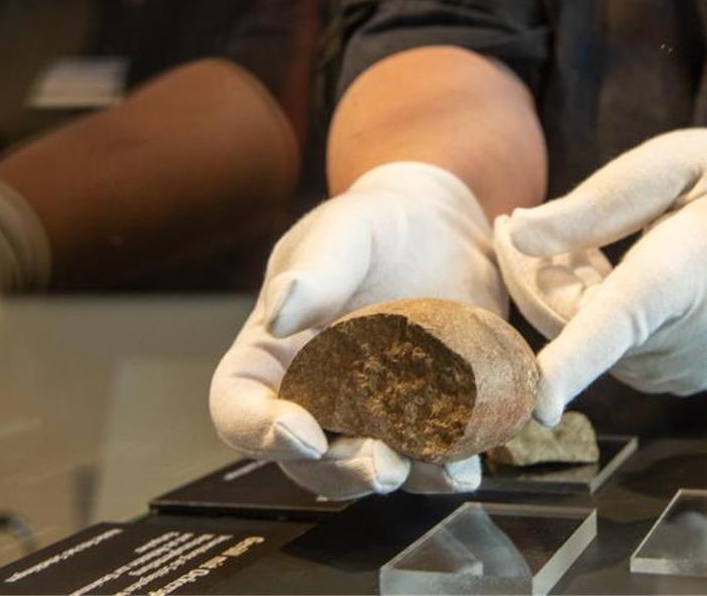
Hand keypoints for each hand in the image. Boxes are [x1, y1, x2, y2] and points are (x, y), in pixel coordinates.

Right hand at [210, 162, 505, 498]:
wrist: (441, 230)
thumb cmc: (373, 226)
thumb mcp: (343, 232)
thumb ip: (314, 270)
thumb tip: (277, 314)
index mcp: (268, 356)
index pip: (237, 407)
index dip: (257, 432)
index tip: (302, 433)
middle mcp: (313, 398)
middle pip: (307, 461)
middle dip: (343, 471)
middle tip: (381, 464)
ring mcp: (370, 416)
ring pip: (370, 469)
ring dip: (402, 480)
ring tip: (441, 473)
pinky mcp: (423, 419)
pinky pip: (426, 458)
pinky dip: (446, 468)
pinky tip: (468, 465)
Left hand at [494, 129, 706, 424]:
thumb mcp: (676, 162)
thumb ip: (597, 202)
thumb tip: (518, 233)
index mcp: (680, 274)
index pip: (613, 327)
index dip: (570, 367)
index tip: (536, 408)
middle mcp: (683, 338)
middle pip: (572, 325)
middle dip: (534, 278)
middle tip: (521, 225)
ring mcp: (685, 368)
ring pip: (587, 342)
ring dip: (568, 297)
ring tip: (595, 246)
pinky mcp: (682, 380)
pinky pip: (613, 355)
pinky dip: (596, 320)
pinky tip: (619, 277)